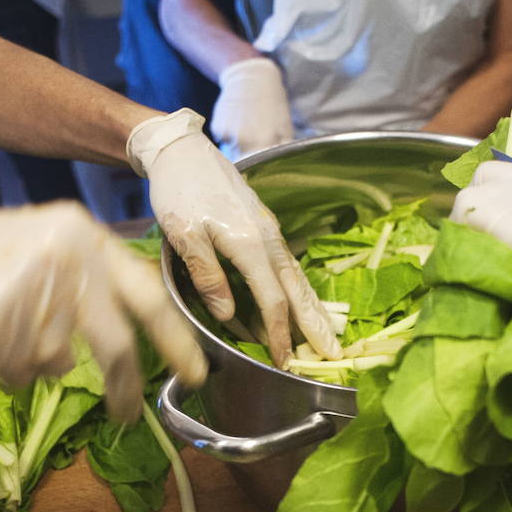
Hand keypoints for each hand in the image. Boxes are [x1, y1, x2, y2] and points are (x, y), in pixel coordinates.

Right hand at [0, 202, 205, 420]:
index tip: (196, 373)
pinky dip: (1, 371)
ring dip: (30, 362)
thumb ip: (86, 279)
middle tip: (126, 415)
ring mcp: (26, 294)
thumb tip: (139, 333)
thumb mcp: (36, 245)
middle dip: (125, 388)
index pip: (147, 294)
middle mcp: (62, 258)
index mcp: (79, 234)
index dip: (177, 339)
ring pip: (56, 364)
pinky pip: (18, 376)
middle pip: (116, 344)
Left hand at [126, 109, 341, 365]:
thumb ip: (207, 274)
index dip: (280, 333)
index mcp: (249, 243)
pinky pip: (289, 265)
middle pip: (298, 290)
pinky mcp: (265, 226)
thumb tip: (228, 315)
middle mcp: (268, 237)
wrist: (182, 150)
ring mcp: (270, 230)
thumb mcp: (183, 234)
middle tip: (333, 355)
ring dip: (313, 309)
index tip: (284, 361)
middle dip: (316, 325)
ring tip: (328, 335)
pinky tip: (302, 302)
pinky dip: (299, 290)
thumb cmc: (178, 191)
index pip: (273, 299)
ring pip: (298, 277)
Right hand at [209, 57, 294, 161]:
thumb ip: (282, 147)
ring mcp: (229, 134)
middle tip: (255, 138)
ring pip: (233, 150)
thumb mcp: (285, 125)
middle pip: (244, 160)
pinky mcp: (217, 128)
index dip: (261, 164)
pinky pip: (223, 139)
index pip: (260, 166)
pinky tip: (235, 120)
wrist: (250, 76)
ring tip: (246, 126)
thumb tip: (281, 163)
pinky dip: (228, 134)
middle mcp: (244, 141)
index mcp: (264, 141)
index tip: (262, 159)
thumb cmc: (272, 102)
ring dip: (238, 144)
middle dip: (249, 154)